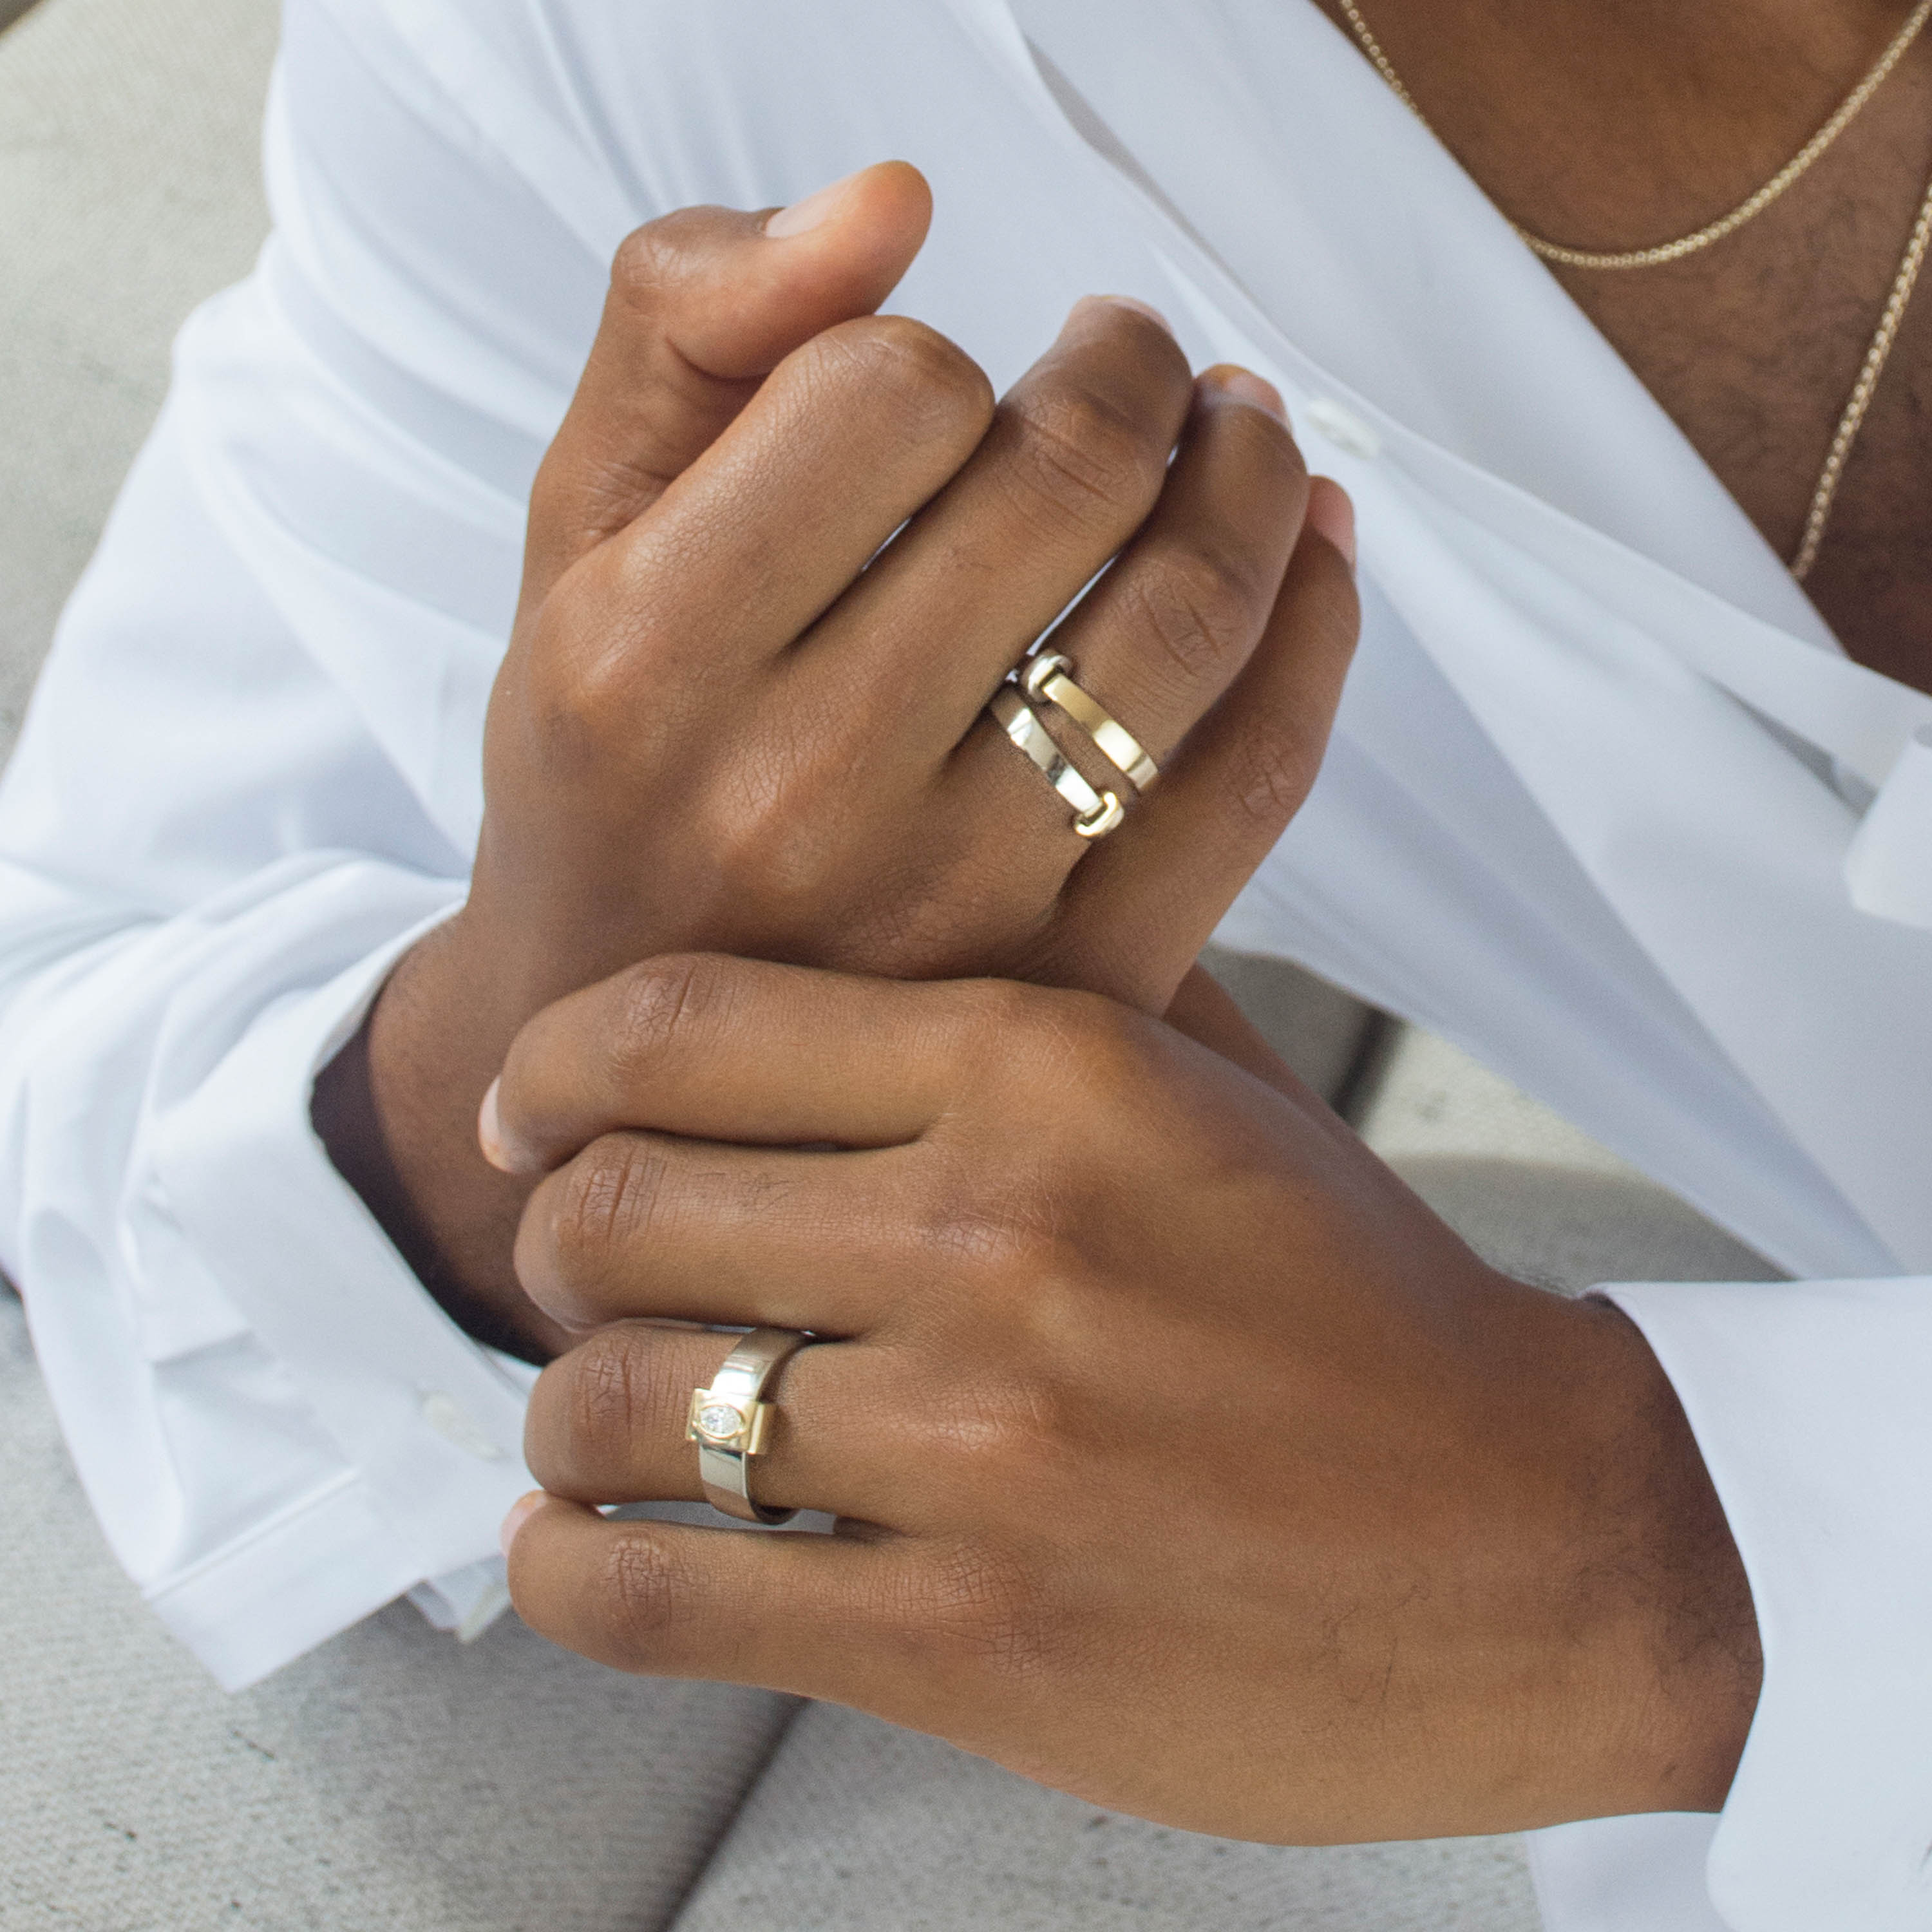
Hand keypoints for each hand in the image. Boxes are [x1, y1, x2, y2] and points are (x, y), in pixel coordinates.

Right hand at [317, 163, 1357, 1354]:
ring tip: (1239, 426)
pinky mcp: (1070, 982)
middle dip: (1129, 370)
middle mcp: (794, 789)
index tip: (940, 390)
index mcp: (645, 660)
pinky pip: (1254, 779)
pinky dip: (1317, 630)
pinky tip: (1313, 547)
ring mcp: (951, 903)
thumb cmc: (608, 764)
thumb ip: (687, 328)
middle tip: (1134, 353)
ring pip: (1187, 622)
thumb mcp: (576, 532)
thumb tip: (893, 200)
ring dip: (1253, 472)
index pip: (887, 395)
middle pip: (1063, 483)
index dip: (942, 357)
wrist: (629, 1035)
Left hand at [494, 954, 1762, 1843]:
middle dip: (558, 1240)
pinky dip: (567, 1572)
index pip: (678, 1025)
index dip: (552, 1066)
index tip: (528, 1111)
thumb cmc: (1360, 1304)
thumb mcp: (1210, 1089)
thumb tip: (822, 970)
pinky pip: (651, 1602)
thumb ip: (1025, 1005)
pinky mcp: (968, 1642)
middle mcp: (992, 1238)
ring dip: (565, 1411)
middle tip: (585, 1269)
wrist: (1533, 1542)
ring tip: (602, 1420)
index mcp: (1046, 1068)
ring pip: (606, 1405)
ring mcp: (975, 1450)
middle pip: (613, 1210)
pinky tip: (581, 1546)